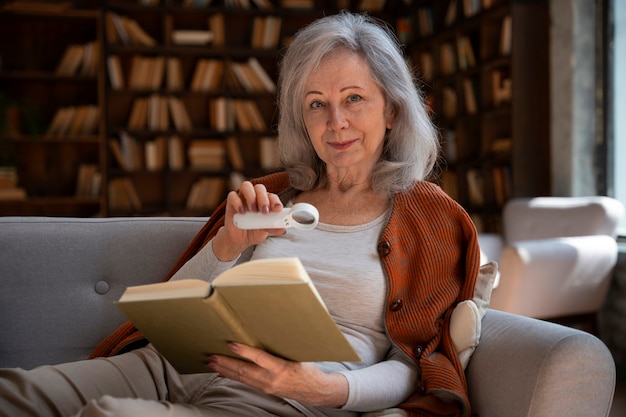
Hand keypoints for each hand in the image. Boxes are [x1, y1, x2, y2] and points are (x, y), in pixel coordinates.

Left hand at [206, 343, 348, 407]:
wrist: (314, 390)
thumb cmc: (307, 368)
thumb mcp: (298, 354)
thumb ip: (282, 345)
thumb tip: (268, 329)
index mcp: (282, 368)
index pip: (259, 358)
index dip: (244, 351)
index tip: (231, 344)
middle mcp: (272, 379)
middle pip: (244, 370)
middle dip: (225, 363)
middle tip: (211, 356)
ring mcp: (267, 386)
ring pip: (241, 377)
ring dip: (225, 369)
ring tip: (212, 363)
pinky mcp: (264, 389)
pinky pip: (245, 382)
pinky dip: (232, 376)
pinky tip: (223, 372)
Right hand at [212, 181, 285, 260]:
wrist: (240, 239)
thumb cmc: (254, 231)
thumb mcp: (265, 231)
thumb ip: (272, 228)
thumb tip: (282, 229)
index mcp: (265, 202)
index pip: (271, 196)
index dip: (275, 201)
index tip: (278, 209)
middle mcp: (254, 197)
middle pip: (259, 188)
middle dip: (263, 198)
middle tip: (265, 211)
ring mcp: (242, 198)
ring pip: (246, 186)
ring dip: (251, 197)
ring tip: (253, 210)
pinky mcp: (231, 202)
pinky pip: (232, 196)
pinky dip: (237, 202)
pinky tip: (242, 212)